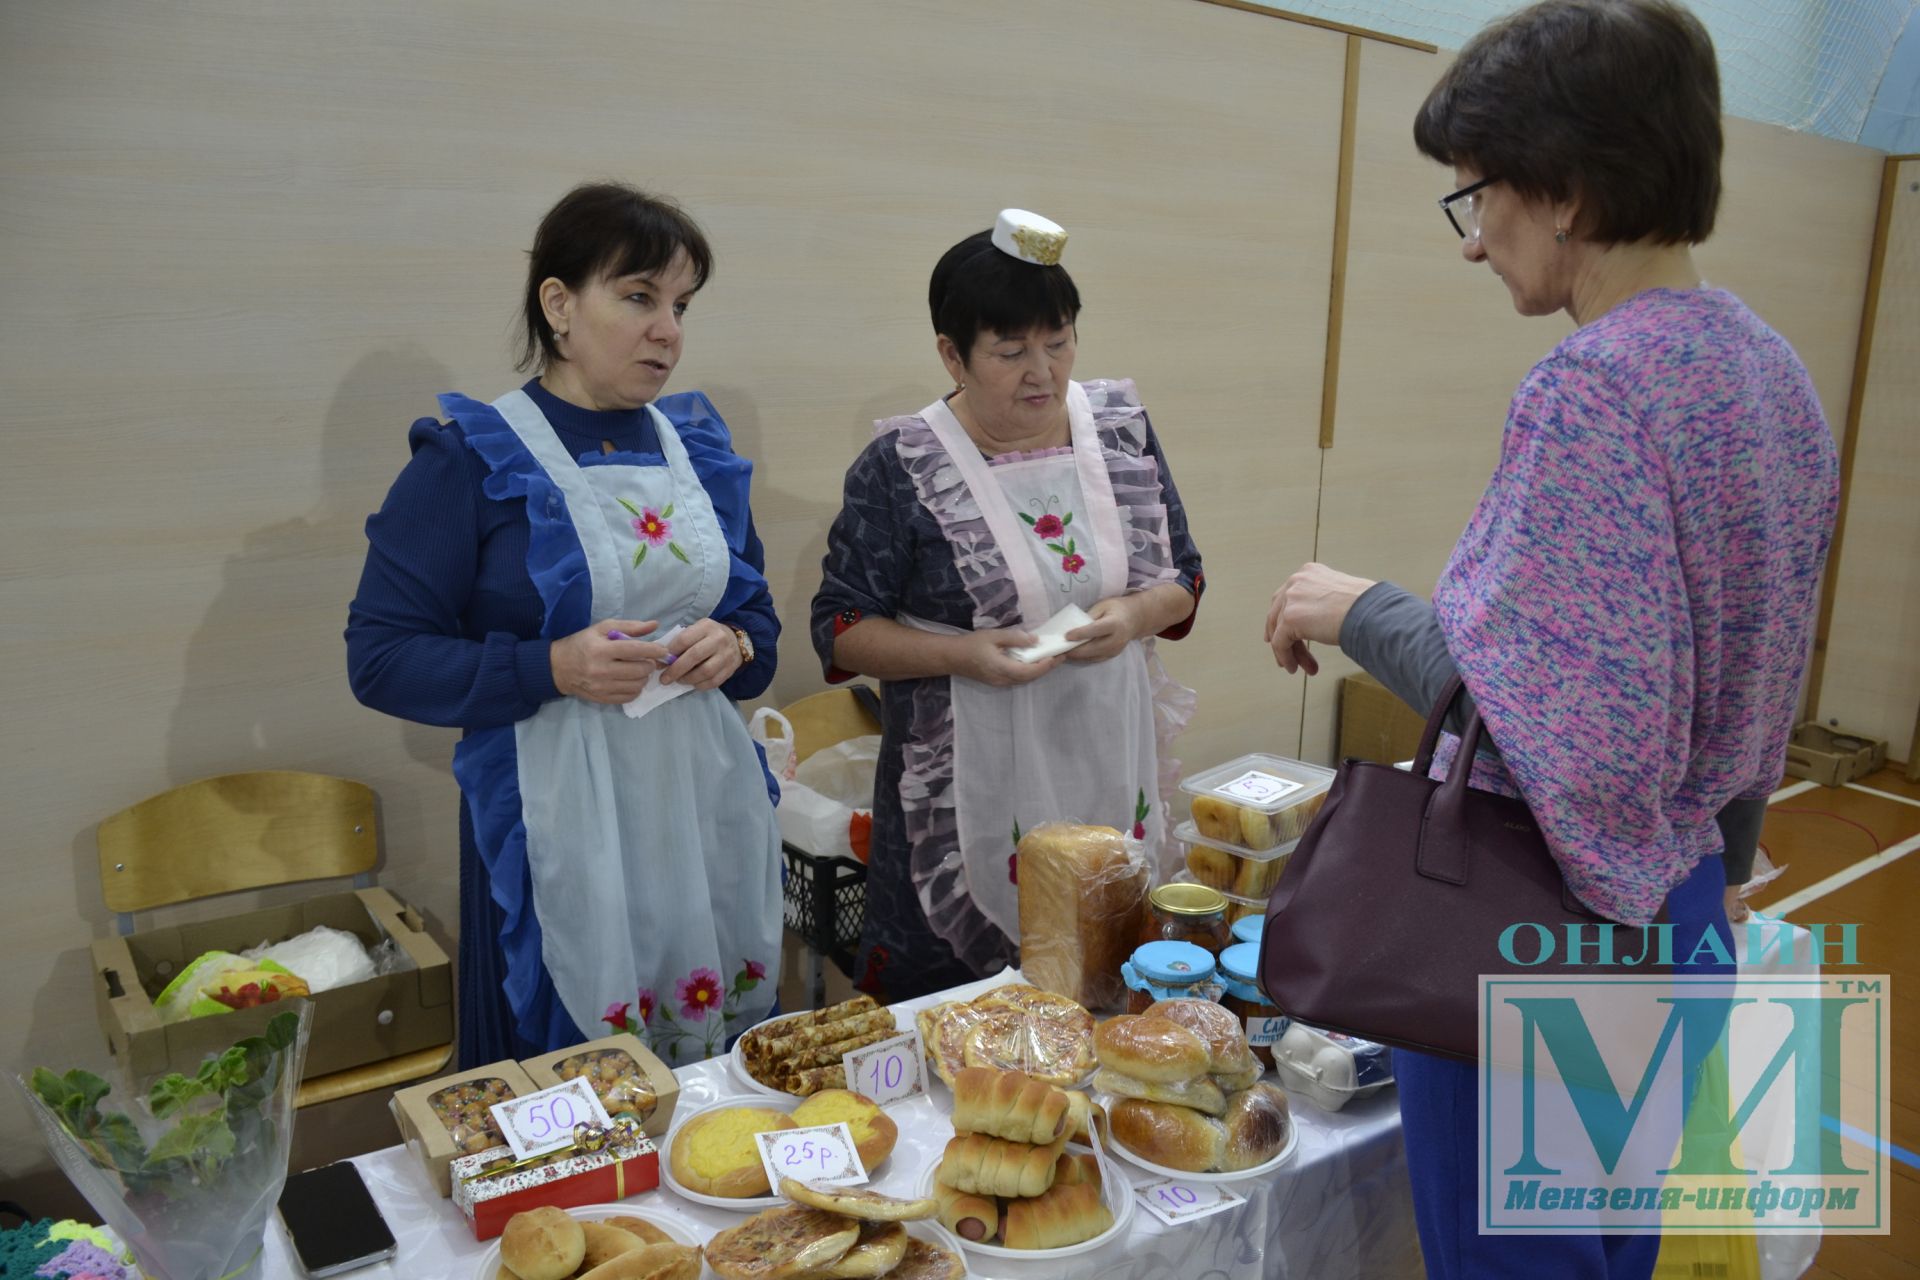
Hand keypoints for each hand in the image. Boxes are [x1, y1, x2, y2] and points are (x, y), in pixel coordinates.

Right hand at [551, 620, 669, 702]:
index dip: (654, 650)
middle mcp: (601, 670)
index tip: (663, 650)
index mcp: (601, 649)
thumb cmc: (583, 643)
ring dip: (644, 677)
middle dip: (649, 664)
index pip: (635, 650)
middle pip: (639, 670)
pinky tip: (631, 680)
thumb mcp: (602, 628)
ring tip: (639, 669)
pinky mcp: (602, 698)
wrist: (558, 667)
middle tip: (648, 659)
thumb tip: (654, 625)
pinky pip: (629, 696)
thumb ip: (629, 627)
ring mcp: (601, 687)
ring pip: (637, 685)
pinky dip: (636, 688)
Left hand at [658, 618, 742, 690]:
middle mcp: (718, 639)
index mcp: (706, 626)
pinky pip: (713, 682)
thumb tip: (661, 660)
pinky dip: (700, 685)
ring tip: (679, 680)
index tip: (661, 662)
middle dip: (676, 670)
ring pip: (705, 672)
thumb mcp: (696, 630)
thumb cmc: (709, 636)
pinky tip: (692, 683)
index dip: (670, 652)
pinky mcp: (731, 669)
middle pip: (694, 656)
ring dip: (688, 679)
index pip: (684, 639)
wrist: (737, 642)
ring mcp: (726, 655)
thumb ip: (680, 642)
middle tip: (664, 679)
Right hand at [948, 628, 1062, 687]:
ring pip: (1025, 680)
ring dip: (1039, 671)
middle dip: (1046, 668)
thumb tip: (1035, 641)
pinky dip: (1029, 671)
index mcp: (1002, 668)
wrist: (952, 657)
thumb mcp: (993, 636)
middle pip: (1030, 678)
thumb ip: (1015, 638)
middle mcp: (1003, 680)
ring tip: (1050, 658)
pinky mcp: (997, 682)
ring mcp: (1000, 683)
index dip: (1045, 666)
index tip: (1058, 656)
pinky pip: (1018, 679)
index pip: (1029, 671)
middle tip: (1060, 655)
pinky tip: (1033, 662)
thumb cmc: (972, 644)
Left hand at [1063, 595, 1140, 662]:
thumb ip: (1089, 617)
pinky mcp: (1113, 655)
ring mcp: (1116, 649)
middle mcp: (1117, 639)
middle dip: (1076, 650)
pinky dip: (1084, 657)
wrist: (1134, 618)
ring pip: (1093, 656)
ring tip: (1063, 652)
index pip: (1095, 630)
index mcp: (1115, 624)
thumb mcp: (1102, 606)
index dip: (1080, 634)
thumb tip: (1073, 627)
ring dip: (1078, 656)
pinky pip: (1096, 659)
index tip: (1066, 636)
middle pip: (1093, 648)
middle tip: (1060, 649)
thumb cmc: (1116, 608)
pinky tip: (1074, 654)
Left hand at [1265, 563, 1375, 675]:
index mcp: (1309, 573)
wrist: (1372, 612)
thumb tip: (1317, 621)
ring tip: (1298, 668)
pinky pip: (1280, 642)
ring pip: (1279, 630)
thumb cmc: (1367, 607)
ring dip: (1289, 651)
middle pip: (1279, 613)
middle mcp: (1297, 581)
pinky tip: (1293, 667)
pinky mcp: (1290, 617)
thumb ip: (1322, 603)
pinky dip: (1285, 657)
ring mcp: (1292, 598)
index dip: (1283, 618)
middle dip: (1284, 638)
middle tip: (1289, 654)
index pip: (1288, 597)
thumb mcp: (1340, 596)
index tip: (1285, 635)